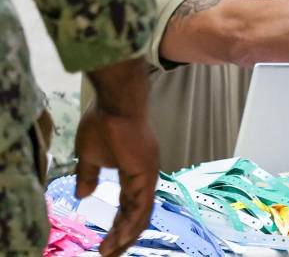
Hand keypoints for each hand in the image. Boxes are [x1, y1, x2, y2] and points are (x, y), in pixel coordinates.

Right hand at [78, 60, 158, 256]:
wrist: (115, 102)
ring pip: (141, 213)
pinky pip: (140, 204)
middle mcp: (146, 176)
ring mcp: (148, 174)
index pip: (129, 206)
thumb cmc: (103, 122)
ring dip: (126, 235)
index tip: (105, 243)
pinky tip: (120, 237)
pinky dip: (131, 222)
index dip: (119, 225)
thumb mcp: (89, 155)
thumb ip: (88, 176)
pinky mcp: (146, 172)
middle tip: (109, 255)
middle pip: (138, 214)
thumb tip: (83, 195)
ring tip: (110, 252)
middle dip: (124, 237)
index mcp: (135, 172)